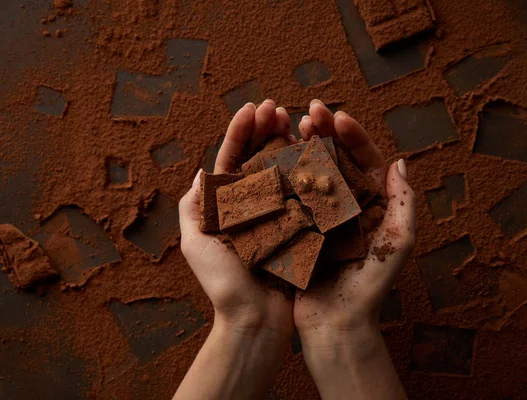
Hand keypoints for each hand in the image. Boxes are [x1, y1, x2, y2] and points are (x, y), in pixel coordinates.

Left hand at [175, 100, 294, 399]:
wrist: (256, 318)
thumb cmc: (223, 283)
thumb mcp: (195, 242)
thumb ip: (193, 206)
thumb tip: (200, 172)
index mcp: (226, 204)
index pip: (232, 158)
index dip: (240, 131)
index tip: (252, 108)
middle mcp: (253, 204)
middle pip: (259, 157)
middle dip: (266, 129)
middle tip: (277, 108)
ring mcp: (278, 212)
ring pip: (284, 169)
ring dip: (289, 142)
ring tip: (297, 119)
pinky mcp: (300, 224)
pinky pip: (306, 192)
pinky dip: (310, 169)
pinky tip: (316, 149)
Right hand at [293, 99, 415, 399]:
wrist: (336, 323)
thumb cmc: (371, 285)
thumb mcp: (398, 242)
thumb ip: (403, 202)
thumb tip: (400, 161)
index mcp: (371, 205)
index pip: (364, 160)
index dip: (352, 136)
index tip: (337, 117)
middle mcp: (345, 206)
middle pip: (335, 159)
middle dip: (324, 132)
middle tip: (310, 110)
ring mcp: (318, 215)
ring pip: (309, 171)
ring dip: (301, 145)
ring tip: (289, 123)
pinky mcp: (296, 227)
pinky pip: (288, 194)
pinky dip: (281, 173)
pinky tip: (272, 153)